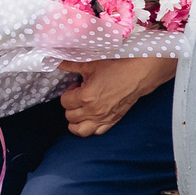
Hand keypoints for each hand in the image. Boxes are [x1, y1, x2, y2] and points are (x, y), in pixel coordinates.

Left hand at [58, 57, 175, 135]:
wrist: (138, 74)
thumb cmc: (116, 67)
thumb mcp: (90, 64)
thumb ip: (71, 65)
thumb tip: (57, 62)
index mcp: (86, 97)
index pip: (64, 102)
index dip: (68, 93)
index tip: (76, 86)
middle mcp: (93, 111)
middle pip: (70, 116)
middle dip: (71, 105)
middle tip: (79, 95)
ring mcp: (103, 118)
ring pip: (80, 131)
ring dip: (76, 122)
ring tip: (79, 111)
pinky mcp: (112, 121)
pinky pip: (96, 132)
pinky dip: (90, 128)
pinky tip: (91, 117)